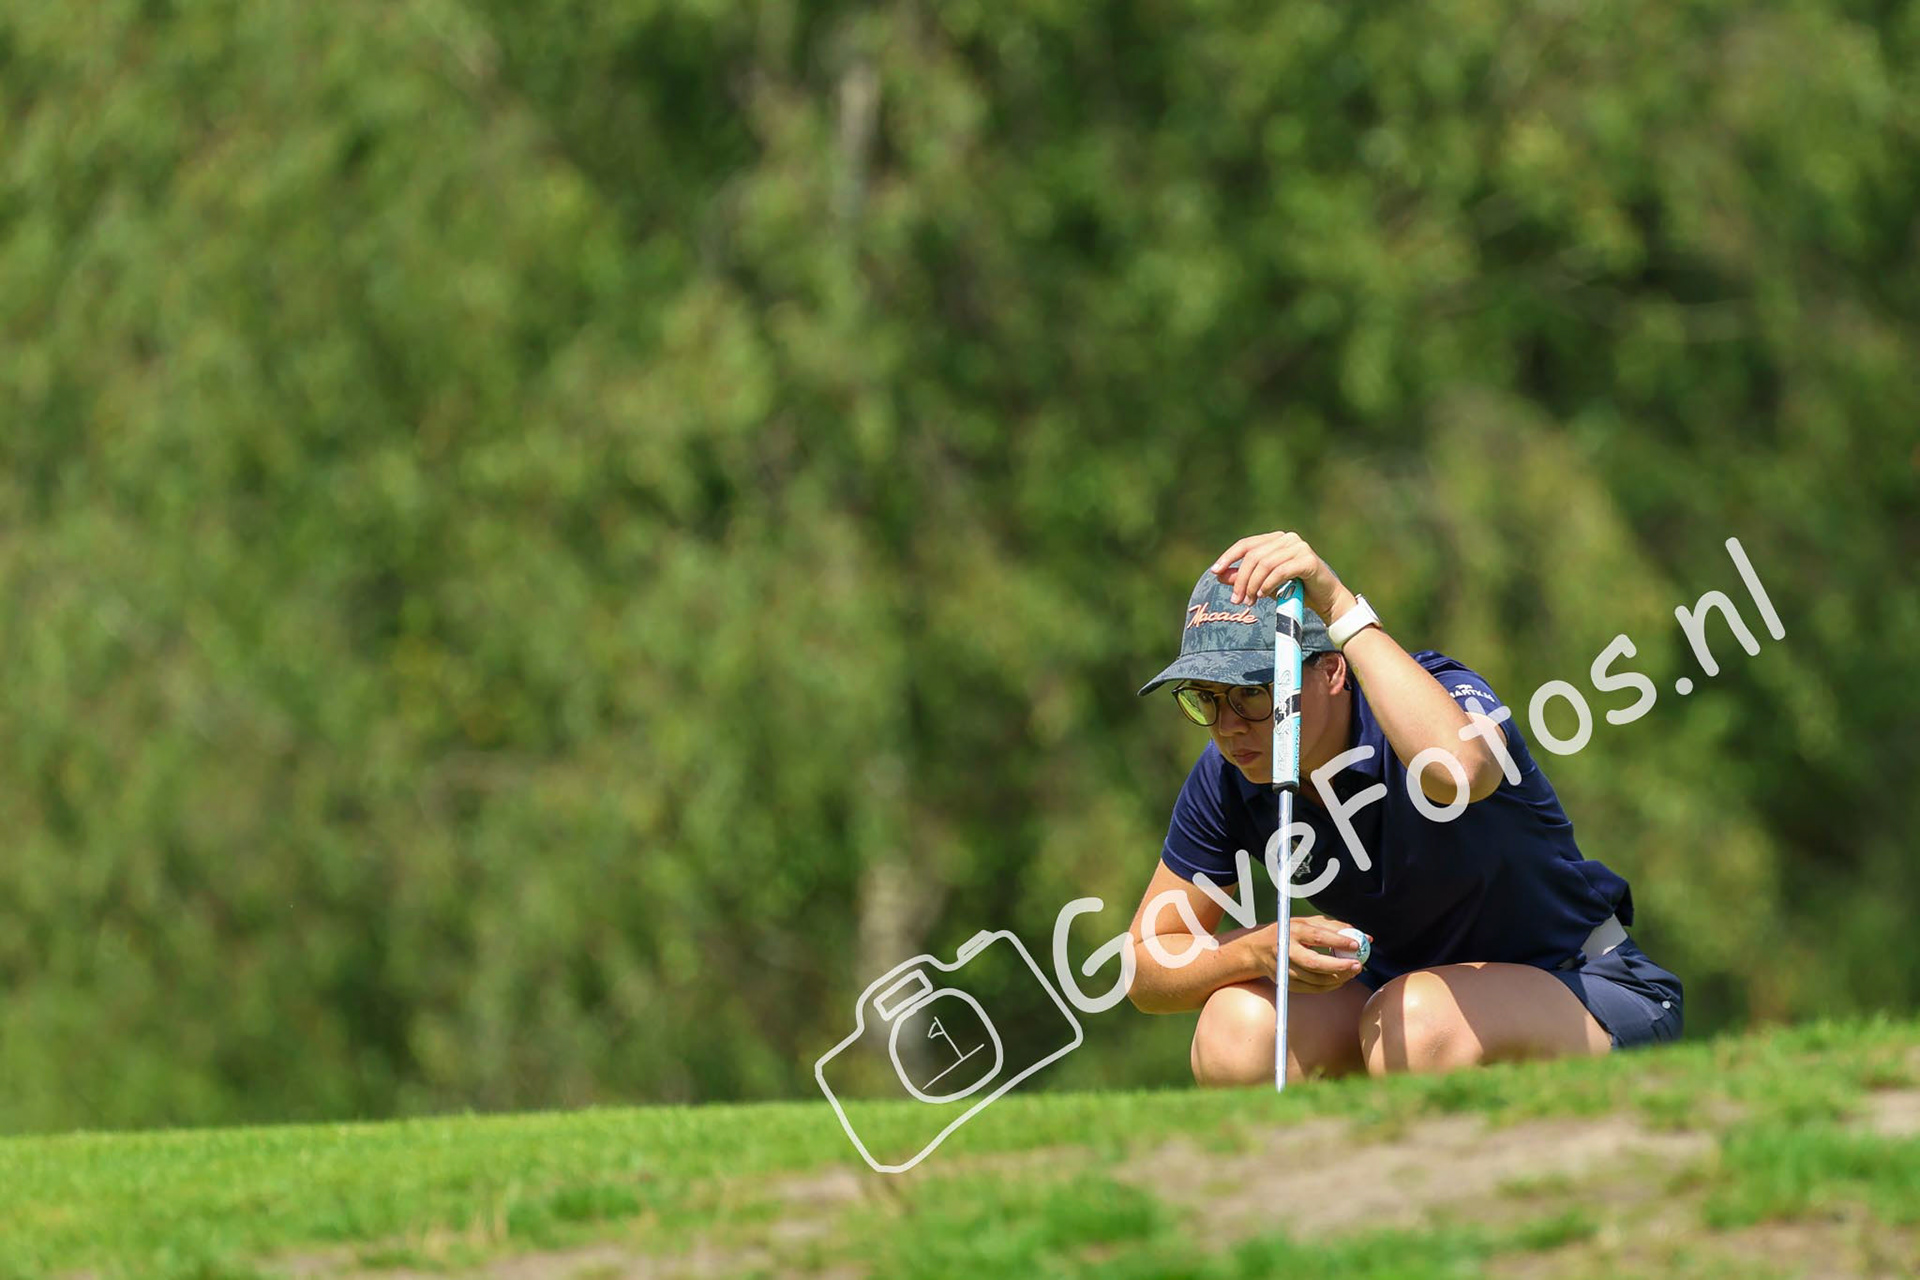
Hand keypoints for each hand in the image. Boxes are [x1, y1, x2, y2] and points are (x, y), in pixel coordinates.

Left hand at [1209, 530, 1351, 622]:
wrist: (1325, 600)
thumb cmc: (1294, 590)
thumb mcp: (1263, 584)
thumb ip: (1243, 577)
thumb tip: (1219, 575)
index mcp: (1276, 539)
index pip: (1246, 544)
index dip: (1228, 557)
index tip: (1214, 572)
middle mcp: (1288, 539)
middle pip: (1253, 555)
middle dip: (1241, 579)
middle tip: (1237, 599)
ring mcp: (1299, 547)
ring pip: (1265, 564)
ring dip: (1253, 585)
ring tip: (1250, 601)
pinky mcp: (1308, 560)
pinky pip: (1280, 571)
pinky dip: (1268, 584)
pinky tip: (1262, 595)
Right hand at [1250, 916, 1370, 994]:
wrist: (1258, 951)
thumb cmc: (1288, 932)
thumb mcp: (1305, 922)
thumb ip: (1332, 926)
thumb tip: (1362, 935)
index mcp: (1292, 931)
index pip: (1317, 937)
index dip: (1338, 941)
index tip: (1357, 944)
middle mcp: (1286, 951)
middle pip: (1315, 963)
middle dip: (1339, 966)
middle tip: (1358, 965)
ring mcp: (1285, 969)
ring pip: (1316, 980)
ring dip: (1338, 978)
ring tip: (1352, 972)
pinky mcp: (1287, 983)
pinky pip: (1313, 989)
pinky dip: (1329, 986)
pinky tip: (1340, 979)